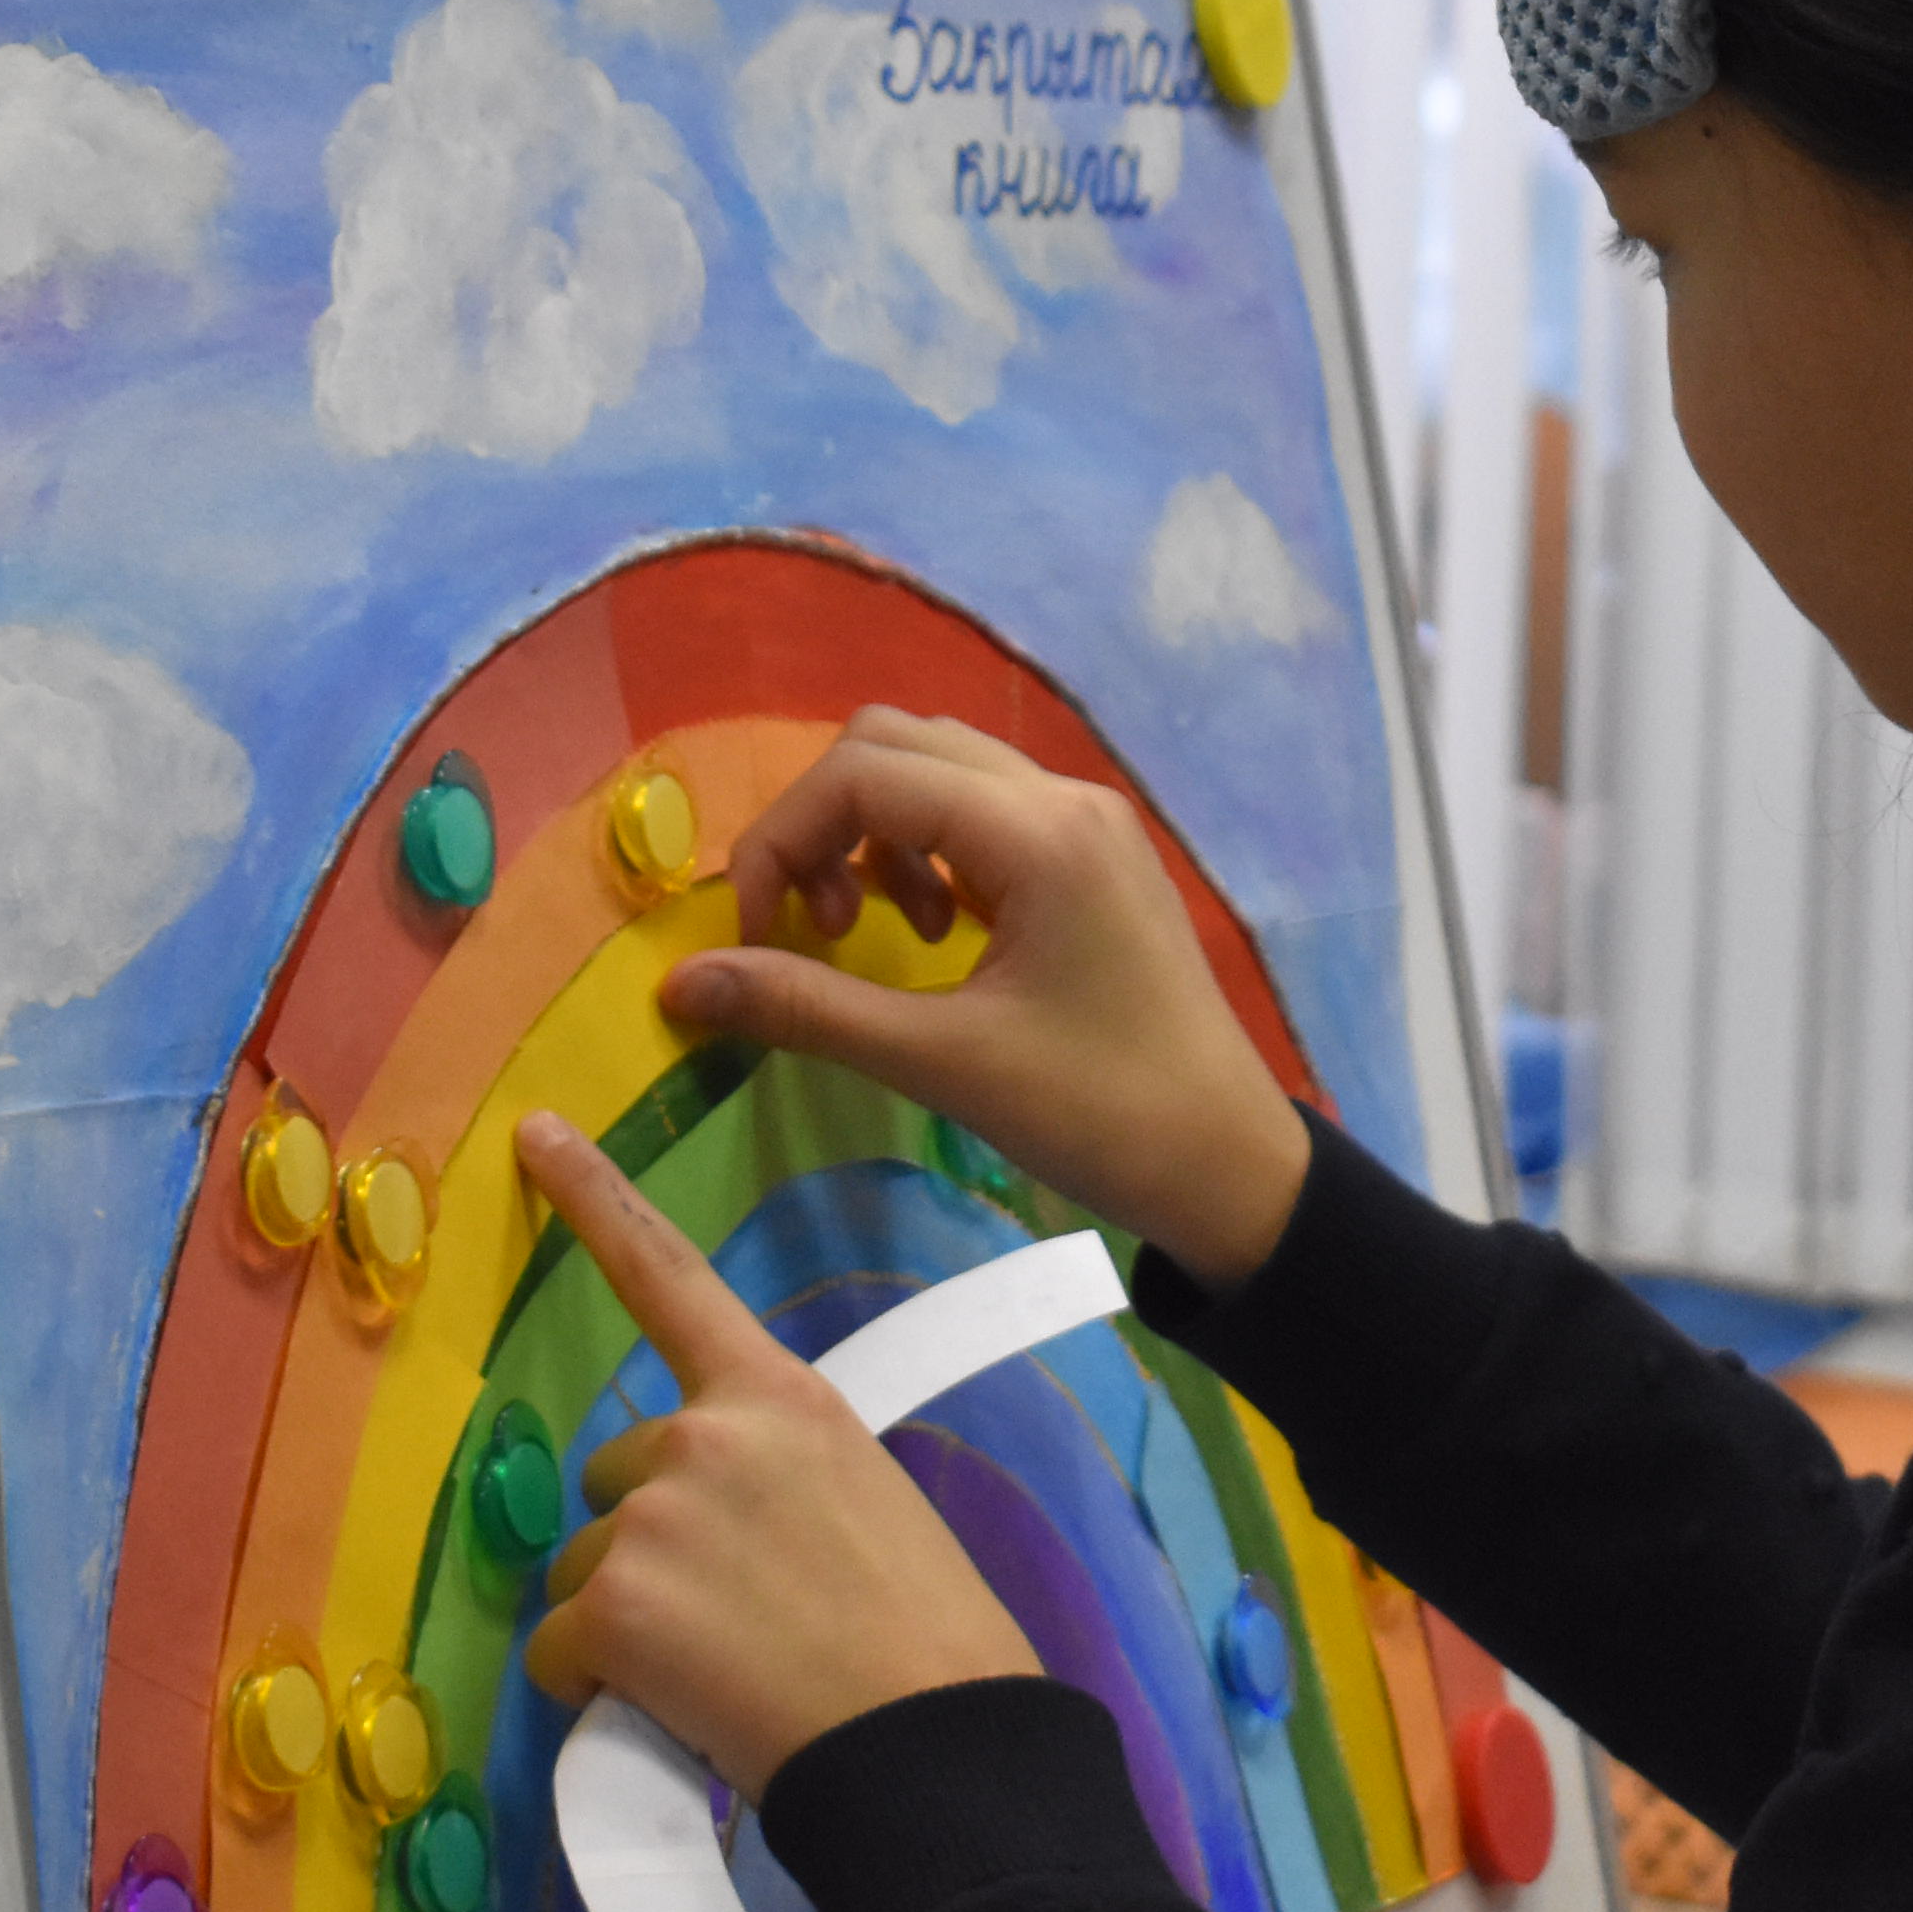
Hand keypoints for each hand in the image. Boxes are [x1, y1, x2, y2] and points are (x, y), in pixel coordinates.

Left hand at [508, 1112, 1041, 1789]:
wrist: (936, 1741)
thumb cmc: (926, 1638)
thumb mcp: (864, 1505)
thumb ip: (774, 1483)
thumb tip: (708, 1543)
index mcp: (781, 1397)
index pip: (673, 1278)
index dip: (595, 1200)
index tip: (534, 1133)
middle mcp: (703, 1434)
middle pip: (616, 1481)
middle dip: (649, 1549)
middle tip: (742, 1621)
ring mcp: (649, 1516)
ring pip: (588, 1574)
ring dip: (630, 1627)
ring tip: (732, 1673)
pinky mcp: (612, 1606)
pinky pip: (561, 1656)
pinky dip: (600, 1693)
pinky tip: (682, 1712)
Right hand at [658, 706, 1315, 1287]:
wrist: (1232, 1167)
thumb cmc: (1102, 1115)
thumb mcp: (944, 1062)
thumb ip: (808, 1007)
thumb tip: (680, 982)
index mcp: (1039, 831)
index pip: (862, 773)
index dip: (780, 843)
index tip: (758, 942)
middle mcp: (1064, 799)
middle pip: (894, 743)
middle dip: (821, 824)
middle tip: (808, 928)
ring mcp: (1085, 824)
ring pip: (938, 771)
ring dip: (873, 836)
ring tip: (866, 934)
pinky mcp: (1092, 860)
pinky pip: (981, 813)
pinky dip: (925, 853)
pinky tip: (933, 938)